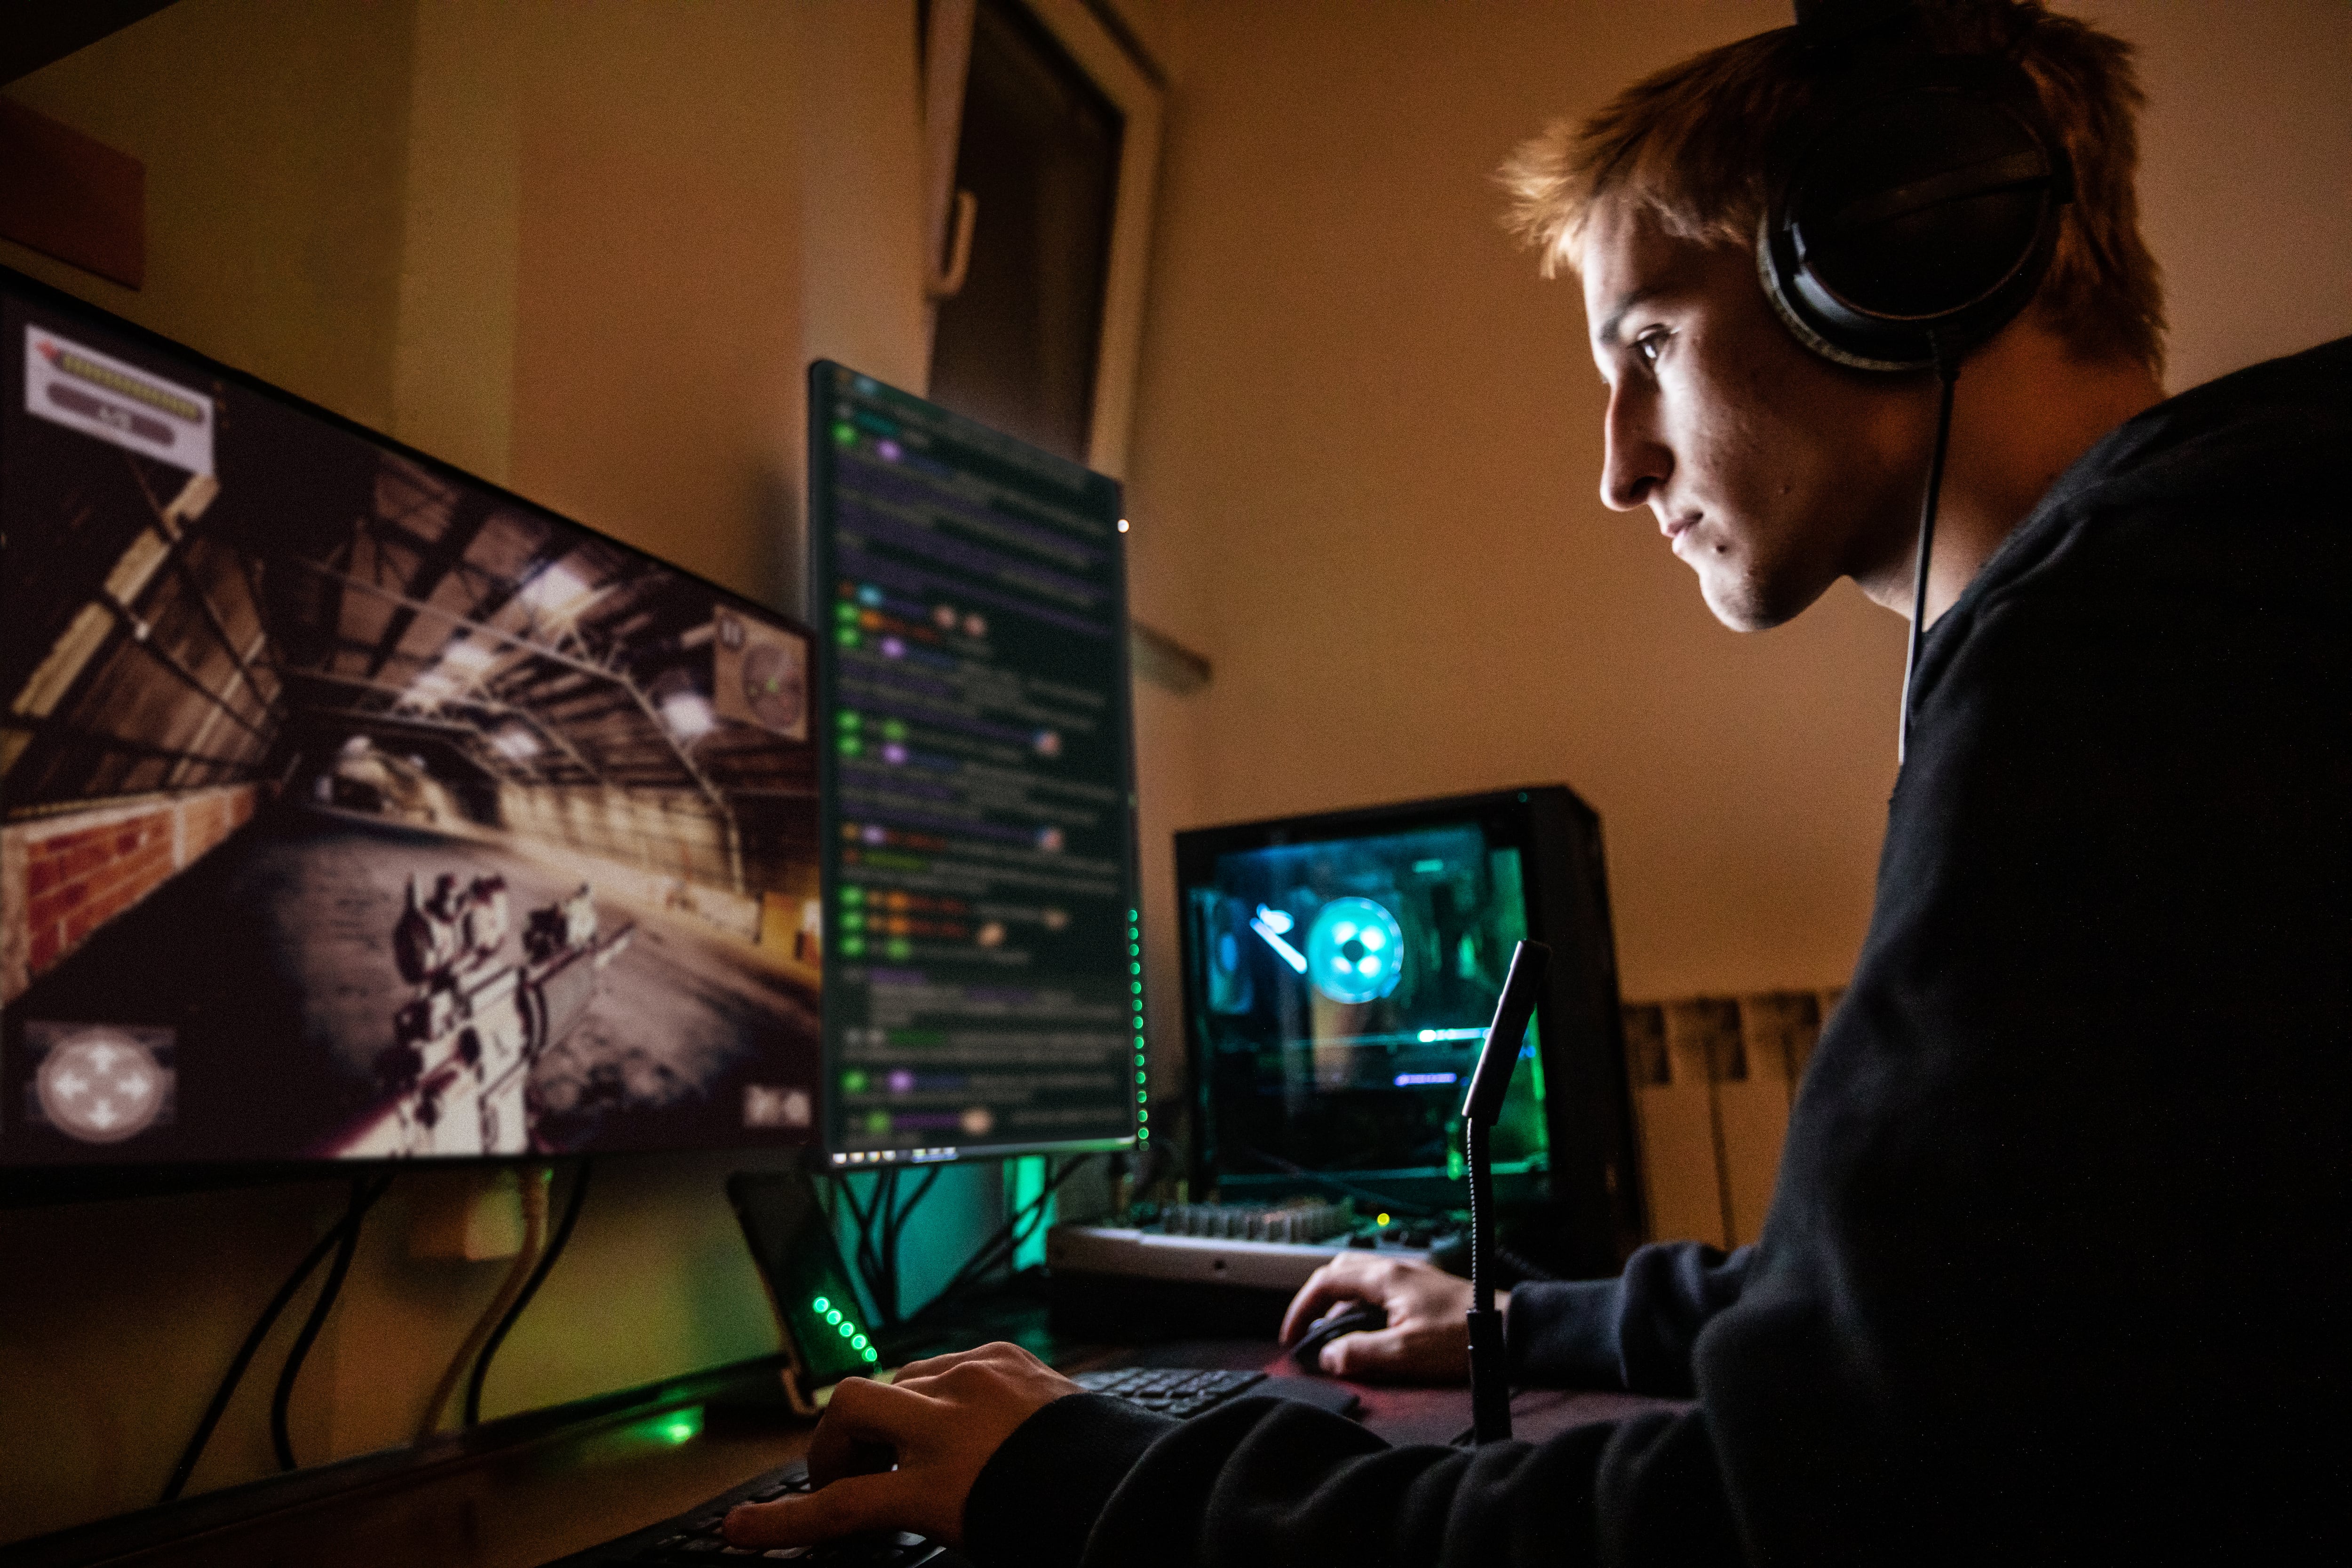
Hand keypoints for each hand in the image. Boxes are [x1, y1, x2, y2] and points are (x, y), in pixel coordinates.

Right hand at [723, 1342, 1079, 1550]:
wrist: (1134, 1486)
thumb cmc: (1058, 1524)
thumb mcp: (972, 1537)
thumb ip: (921, 1513)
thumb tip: (884, 1498)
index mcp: (940, 1486)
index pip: (839, 1508)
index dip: (782, 1523)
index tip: (740, 1528)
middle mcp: (951, 1422)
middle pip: (854, 1409)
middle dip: (835, 1441)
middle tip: (845, 1474)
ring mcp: (980, 1379)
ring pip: (900, 1378)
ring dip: (891, 1412)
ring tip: (909, 1448)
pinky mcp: (1009, 1358)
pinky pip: (950, 1364)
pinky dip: (939, 1390)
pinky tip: (959, 1418)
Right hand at [1279, 1253, 1507, 1382]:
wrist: (1509, 1329)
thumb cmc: (1462, 1337)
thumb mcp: (1405, 1352)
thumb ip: (1360, 1353)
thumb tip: (1326, 1356)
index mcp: (1385, 1277)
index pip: (1325, 1281)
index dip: (1301, 1308)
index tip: (1291, 1336)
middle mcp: (1394, 1269)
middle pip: (1338, 1272)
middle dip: (1316, 1300)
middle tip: (1306, 1331)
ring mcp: (1409, 1276)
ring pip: (1359, 1279)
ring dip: (1339, 1304)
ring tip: (1334, 1336)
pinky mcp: (1422, 1289)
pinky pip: (1378, 1289)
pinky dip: (1361, 1306)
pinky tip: (1368, 1331)